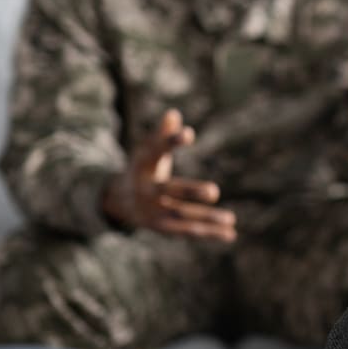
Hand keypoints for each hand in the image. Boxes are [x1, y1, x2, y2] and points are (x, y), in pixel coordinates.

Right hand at [102, 109, 235, 241]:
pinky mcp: (161, 226)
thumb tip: (173, 114)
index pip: (157, 151)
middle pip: (168, 191)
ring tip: (230, 219)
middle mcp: (146, 189)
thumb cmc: (144, 168)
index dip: (171, 141)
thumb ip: (162, 134)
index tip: (189, 134)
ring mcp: (152, 210)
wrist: (117, 199)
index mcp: (143, 164)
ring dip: (206, 218)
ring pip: (181, 215)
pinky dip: (209, 233)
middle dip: (190, 192)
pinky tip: (231, 234)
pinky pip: (186, 231)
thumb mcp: (149, 151)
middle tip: (214, 191)